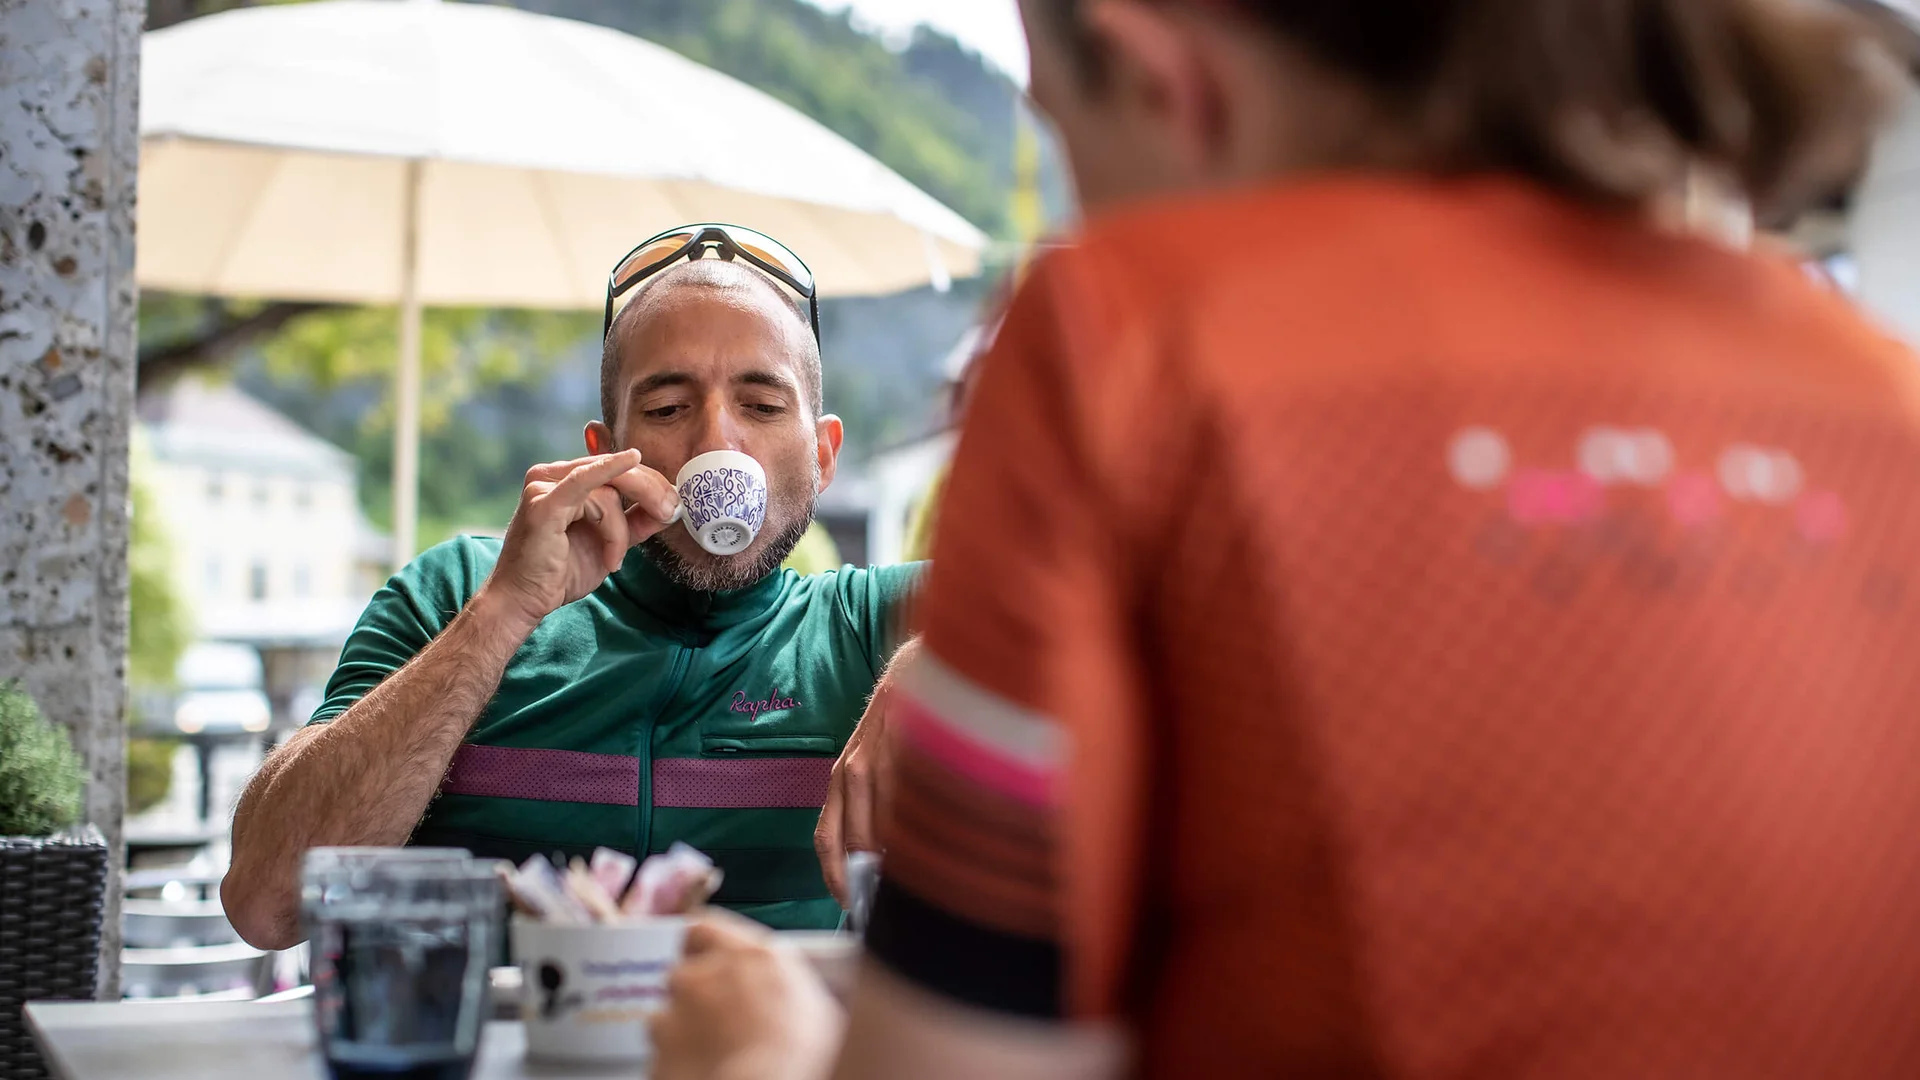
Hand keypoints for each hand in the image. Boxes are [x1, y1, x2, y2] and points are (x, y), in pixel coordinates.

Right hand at [475, 451, 678, 635]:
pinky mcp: (543, 502)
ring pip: (607, 493)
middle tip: (671, 512)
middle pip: (617, 473)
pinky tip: (631, 458)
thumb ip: (636, 522)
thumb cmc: (561, 573)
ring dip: (618, 531)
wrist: (526, 600)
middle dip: (650, 492)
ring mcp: (545, 485)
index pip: (617, 472)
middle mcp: (553, 475)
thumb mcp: (610, 543)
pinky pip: (584, 481)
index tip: (674, 506)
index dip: (651, 485)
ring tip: (613, 559)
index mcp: (567, 480)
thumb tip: (671, 506)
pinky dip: (609, 470)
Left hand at [651, 911, 845, 1079]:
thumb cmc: (801, 1058)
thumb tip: (802, 1002)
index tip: (709, 959)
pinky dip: (677, 1058)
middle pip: (686, 973)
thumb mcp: (820, 1013)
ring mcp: (676, 1011)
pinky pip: (663, 1049)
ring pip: (670, 1012)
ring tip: (714, 1051)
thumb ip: (793, 990)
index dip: (704, 946)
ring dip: (686, 1028)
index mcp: (752, 957)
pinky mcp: (659, 1046)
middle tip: (721, 1018)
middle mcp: (707, 975)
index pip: (707, 929)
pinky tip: (704, 1067)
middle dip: (697, 994)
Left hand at [815, 638, 917, 906]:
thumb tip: (880, 862)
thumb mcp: (872, 760)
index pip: (826, 839)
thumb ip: (871, 806)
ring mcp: (881, 759)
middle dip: (874, 875)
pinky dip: (926, 825)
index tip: (851, 905)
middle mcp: (852, 770)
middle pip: (855, 841)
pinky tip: (943, 833)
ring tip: (928, 869)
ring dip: (905, 853)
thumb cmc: (900, 723)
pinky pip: (914, 801)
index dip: (835, 877)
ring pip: (887, 825)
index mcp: (840, 778)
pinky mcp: (909, 748)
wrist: (919, 666)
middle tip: (894, 898)